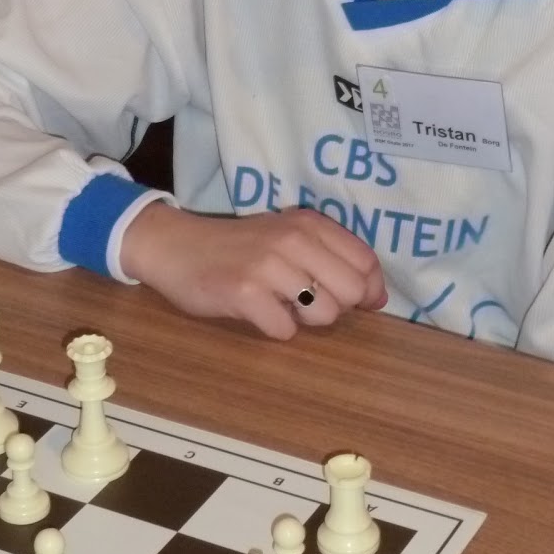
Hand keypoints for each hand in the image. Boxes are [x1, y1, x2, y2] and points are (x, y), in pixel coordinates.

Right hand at [119, 201, 386, 339]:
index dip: (369, 290)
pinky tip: (257, 312)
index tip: (358, 302)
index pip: (366, 262)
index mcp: (309, 224)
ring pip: (323, 314)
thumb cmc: (237, 246)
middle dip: (336, 307)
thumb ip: (332, 257)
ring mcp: (269, 266)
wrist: (175, 246)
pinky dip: (275, 328)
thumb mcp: (286, 236)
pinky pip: (285, 330)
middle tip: (305, 301)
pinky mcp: (245, 292)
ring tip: (279, 304)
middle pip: (351, 291)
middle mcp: (293, 239)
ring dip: (305, 320)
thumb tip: (378, 297)